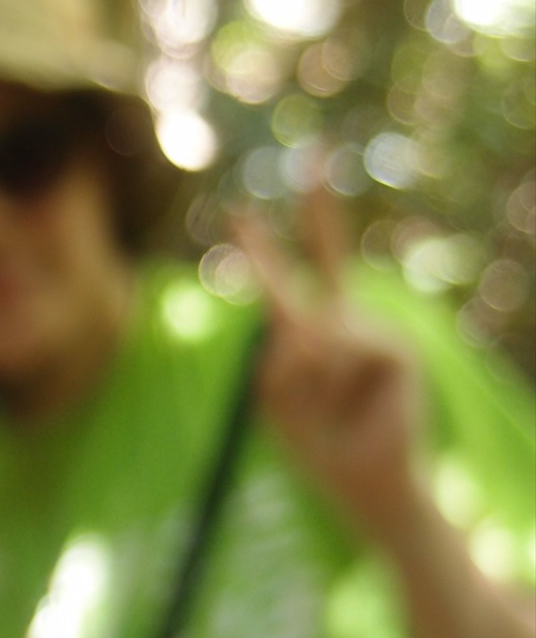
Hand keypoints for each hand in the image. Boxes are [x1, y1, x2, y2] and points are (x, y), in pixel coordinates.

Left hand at [234, 179, 425, 540]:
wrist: (364, 485)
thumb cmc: (317, 445)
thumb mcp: (274, 401)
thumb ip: (278, 359)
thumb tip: (312, 327)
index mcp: (306, 333)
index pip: (283, 280)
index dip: (262, 247)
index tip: (238, 210)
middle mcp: (343, 323)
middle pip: (328, 257)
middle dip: (318, 207)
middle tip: (314, 152)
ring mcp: (374, 332)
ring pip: (316, 333)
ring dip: (309, 381)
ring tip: (330, 411)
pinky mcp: (400, 349)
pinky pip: (344, 350)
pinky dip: (336, 383)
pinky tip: (359, 406)